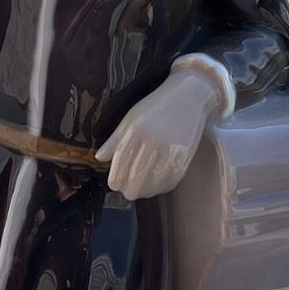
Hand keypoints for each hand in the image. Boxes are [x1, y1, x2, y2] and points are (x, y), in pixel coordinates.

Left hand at [94, 63, 228, 199]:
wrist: (189, 97)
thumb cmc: (156, 107)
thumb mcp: (132, 118)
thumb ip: (115, 139)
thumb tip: (99, 158)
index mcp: (137, 129)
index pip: (122, 161)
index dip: (116, 178)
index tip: (113, 185)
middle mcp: (154, 140)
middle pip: (137, 176)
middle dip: (128, 189)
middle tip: (126, 191)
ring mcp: (172, 150)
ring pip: (154, 182)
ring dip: (145, 191)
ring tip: (139, 191)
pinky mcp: (185, 156)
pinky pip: (171, 181)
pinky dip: (161, 188)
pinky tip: (155, 187)